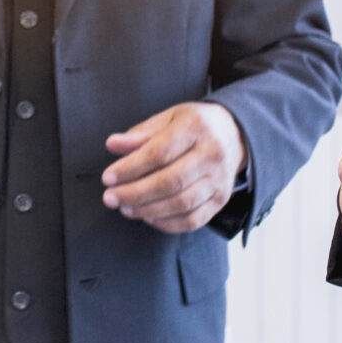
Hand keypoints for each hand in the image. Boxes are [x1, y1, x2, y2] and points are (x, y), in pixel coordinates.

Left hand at [102, 101, 244, 232]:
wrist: (233, 134)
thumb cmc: (193, 125)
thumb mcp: (167, 118)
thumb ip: (140, 133)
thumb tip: (113, 145)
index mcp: (196, 127)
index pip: (159, 153)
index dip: (130, 168)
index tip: (108, 178)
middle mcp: (212, 154)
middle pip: (170, 182)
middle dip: (135, 194)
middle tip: (111, 198)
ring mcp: (219, 179)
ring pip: (181, 204)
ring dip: (148, 210)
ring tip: (125, 208)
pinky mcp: (221, 199)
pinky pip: (193, 220)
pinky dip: (167, 223)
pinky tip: (148, 217)